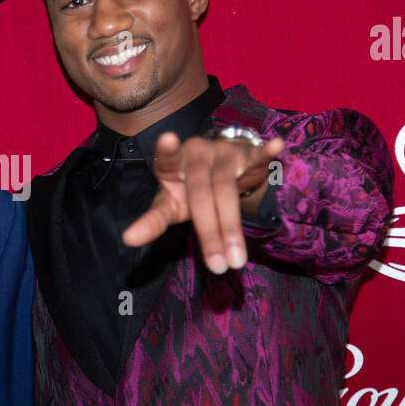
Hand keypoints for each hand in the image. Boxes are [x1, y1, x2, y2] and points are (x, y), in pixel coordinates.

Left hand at [122, 131, 285, 272]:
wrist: (225, 172)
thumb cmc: (190, 190)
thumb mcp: (171, 206)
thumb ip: (152, 221)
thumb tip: (127, 239)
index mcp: (172, 164)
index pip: (165, 159)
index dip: (166, 151)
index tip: (167, 139)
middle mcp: (196, 153)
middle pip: (201, 194)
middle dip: (211, 233)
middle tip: (219, 266)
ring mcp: (223, 151)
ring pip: (227, 188)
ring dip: (232, 227)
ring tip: (237, 259)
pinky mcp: (248, 154)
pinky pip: (258, 154)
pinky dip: (267, 152)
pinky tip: (277, 146)